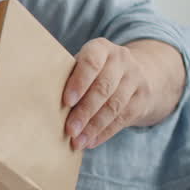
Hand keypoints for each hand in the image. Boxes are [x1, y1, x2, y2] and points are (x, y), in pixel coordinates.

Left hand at [63, 38, 184, 149]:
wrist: (138, 72)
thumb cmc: (95, 72)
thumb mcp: (84, 65)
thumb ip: (69, 77)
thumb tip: (46, 102)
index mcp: (101, 48)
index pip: (92, 62)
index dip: (79, 82)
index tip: (67, 102)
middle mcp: (121, 60)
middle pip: (103, 88)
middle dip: (85, 111)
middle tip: (70, 130)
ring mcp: (135, 78)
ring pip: (114, 106)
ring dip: (94, 127)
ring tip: (77, 141)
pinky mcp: (143, 98)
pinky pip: (123, 118)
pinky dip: (105, 132)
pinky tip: (91, 142)